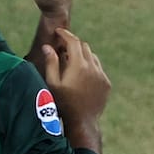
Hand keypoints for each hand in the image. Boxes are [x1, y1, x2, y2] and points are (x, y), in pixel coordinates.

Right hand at [42, 28, 108, 151]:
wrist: (82, 122)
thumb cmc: (63, 104)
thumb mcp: (52, 84)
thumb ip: (51, 63)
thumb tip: (47, 47)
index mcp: (78, 65)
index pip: (73, 41)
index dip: (65, 34)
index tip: (58, 32)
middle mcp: (92, 67)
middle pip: (84, 46)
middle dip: (73, 44)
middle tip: (62, 49)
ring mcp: (101, 75)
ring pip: (92, 56)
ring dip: (82, 55)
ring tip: (71, 62)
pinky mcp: (106, 83)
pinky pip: (98, 68)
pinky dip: (90, 66)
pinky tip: (81, 76)